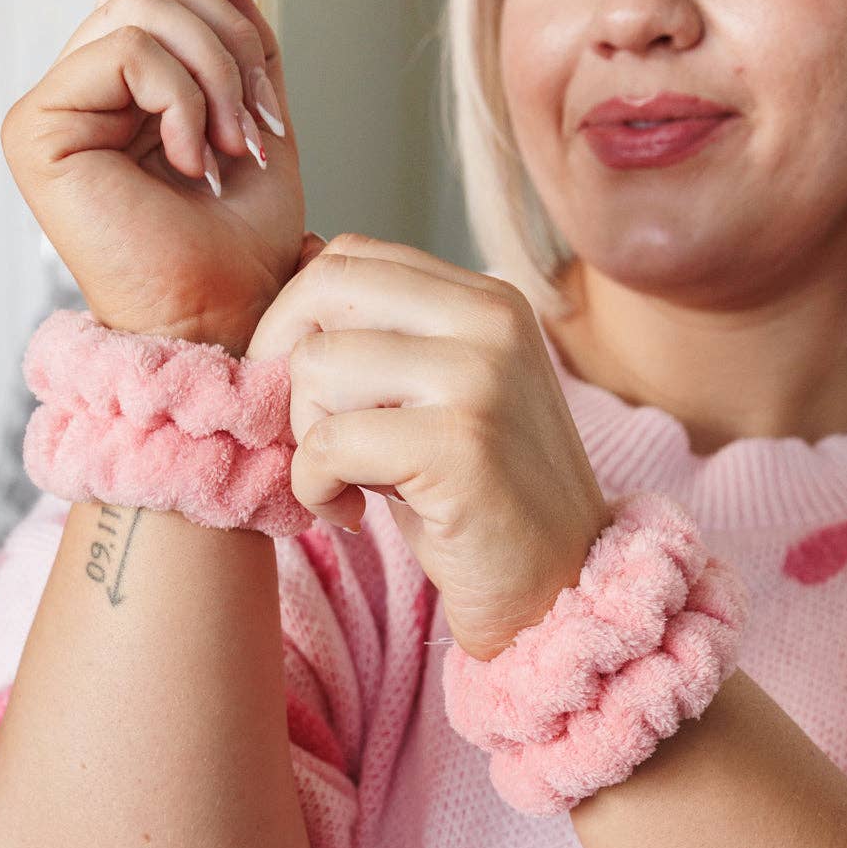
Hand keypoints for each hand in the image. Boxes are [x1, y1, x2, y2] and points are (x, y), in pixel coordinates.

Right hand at [0, 0, 305, 351]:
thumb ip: (236, 32)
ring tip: (232, 147)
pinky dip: (183, 99)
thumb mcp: (255, 110)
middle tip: (256, 121)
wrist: (226, 317)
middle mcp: (79, 90)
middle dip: (225, 37)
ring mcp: (53, 108)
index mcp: (122, 84)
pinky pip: (126, 52)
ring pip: (140, 7)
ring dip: (214, 74)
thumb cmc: (240, 246)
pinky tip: (194, 160)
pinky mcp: (38, 130)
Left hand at [245, 233, 612, 661]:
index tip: (302, 390)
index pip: (351, 257)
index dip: (295, 318)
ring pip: (316, 366)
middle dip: (289, 370)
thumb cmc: (480, 501)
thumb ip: (385, 336)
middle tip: (310, 436)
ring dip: (306, 438)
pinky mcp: (459, 445)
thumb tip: (295, 269)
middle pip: (324, 293)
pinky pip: (328, 443)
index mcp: (489, 300)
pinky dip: (315, 488)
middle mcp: (491, 322)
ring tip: (348, 481)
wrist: (557, 590)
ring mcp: (480, 378)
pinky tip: (350, 514)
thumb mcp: (438, 396)